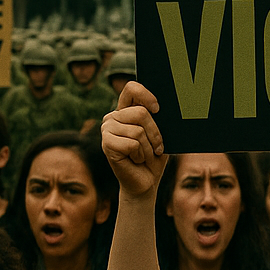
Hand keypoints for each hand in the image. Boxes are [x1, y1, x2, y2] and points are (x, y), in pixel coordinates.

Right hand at [101, 82, 167, 199]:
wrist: (146, 182)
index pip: (132, 88)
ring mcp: (107, 129)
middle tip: (157, 146)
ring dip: (148, 147)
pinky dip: (140, 155)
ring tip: (144, 155)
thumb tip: (163, 107)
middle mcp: (113, 116)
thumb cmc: (154, 156)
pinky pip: (132, 144)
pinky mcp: (106, 144)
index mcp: (126, 109)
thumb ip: (157, 118)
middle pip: (141, 113)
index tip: (158, 108)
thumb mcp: (161, 134)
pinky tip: (136, 160)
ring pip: (138, 131)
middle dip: (155, 133)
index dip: (146, 95)